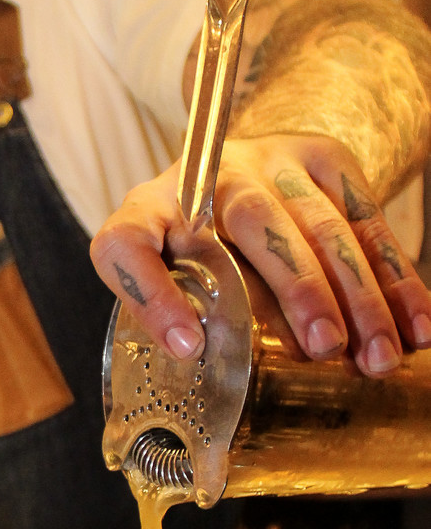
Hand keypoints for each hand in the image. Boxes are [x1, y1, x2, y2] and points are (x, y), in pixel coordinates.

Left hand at [90, 133, 430, 377]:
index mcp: (147, 211)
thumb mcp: (164, 272)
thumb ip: (172, 314)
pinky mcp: (325, 158)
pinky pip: (367, 218)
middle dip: (297, 287)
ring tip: (378, 356)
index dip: (150, 296)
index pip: (126, 244)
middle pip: (255, 222)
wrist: (237, 166)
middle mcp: (208, 176)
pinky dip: (396, 277)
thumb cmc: (191, 245)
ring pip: (321, 222)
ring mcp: (270, 160)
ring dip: (359, 293)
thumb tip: (204, 370)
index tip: (187, 350)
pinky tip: (415, 325)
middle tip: (324, 348)